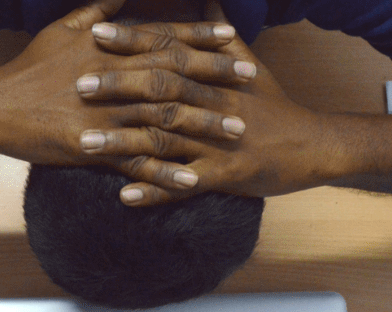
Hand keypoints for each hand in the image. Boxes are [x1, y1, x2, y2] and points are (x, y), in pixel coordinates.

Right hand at [0, 1, 254, 172]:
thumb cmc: (30, 66)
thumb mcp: (64, 26)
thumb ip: (102, 6)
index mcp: (108, 48)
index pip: (163, 38)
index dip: (201, 38)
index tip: (234, 39)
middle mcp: (111, 78)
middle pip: (172, 77)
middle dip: (214, 79)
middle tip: (251, 83)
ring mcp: (102, 116)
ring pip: (161, 120)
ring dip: (202, 127)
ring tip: (236, 134)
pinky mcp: (89, 150)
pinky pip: (134, 163)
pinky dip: (165, 173)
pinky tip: (193, 181)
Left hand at [79, 27, 339, 204]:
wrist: (314, 146)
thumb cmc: (274, 104)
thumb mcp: (248, 62)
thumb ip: (217, 34)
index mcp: (213, 76)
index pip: (168, 51)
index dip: (132, 40)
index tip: (95, 33)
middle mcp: (213, 104)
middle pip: (159, 91)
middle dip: (117, 87)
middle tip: (77, 86)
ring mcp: (217, 142)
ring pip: (164, 139)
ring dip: (122, 141)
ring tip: (83, 143)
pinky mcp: (225, 175)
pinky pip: (184, 185)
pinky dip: (154, 190)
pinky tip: (123, 196)